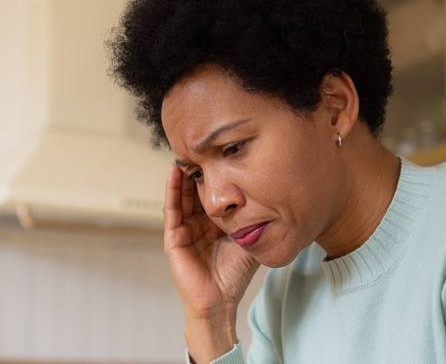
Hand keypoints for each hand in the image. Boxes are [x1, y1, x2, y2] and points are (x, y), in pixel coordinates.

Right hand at [163, 165, 258, 360]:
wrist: (221, 301)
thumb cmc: (235, 274)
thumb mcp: (249, 238)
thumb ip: (255, 219)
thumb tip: (273, 197)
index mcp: (215, 223)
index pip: (213, 193)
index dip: (215, 174)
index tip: (221, 153)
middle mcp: (198, 224)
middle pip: (195, 190)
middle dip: (198, 169)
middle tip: (201, 146)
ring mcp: (184, 230)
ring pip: (181, 195)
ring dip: (182, 174)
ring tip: (186, 151)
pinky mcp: (174, 239)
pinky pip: (172, 210)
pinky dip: (172, 190)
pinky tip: (174, 172)